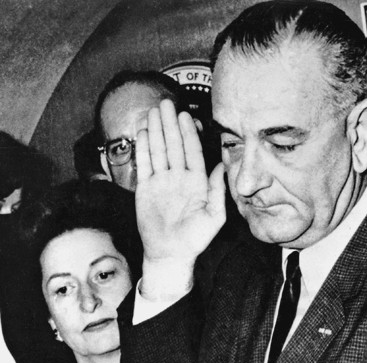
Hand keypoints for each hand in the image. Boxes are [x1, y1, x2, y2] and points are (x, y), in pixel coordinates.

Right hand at [134, 99, 225, 296]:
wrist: (170, 254)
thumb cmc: (195, 239)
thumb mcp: (213, 217)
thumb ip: (218, 191)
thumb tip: (222, 166)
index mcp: (197, 182)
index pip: (192, 152)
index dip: (189, 133)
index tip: (185, 116)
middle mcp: (179, 178)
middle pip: (174, 145)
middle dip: (171, 124)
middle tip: (167, 103)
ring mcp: (162, 181)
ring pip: (159, 150)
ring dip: (157, 130)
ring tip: (154, 111)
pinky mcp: (146, 188)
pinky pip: (145, 164)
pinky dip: (144, 148)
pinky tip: (144, 132)